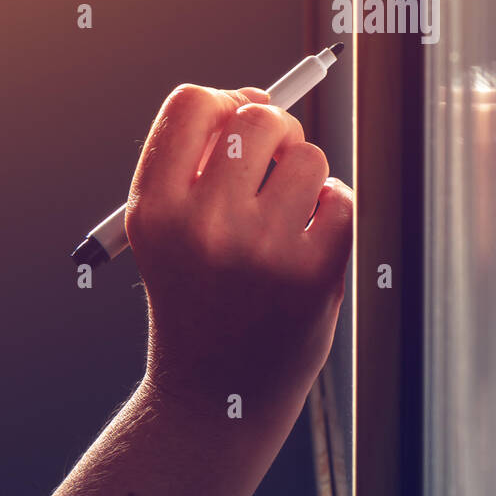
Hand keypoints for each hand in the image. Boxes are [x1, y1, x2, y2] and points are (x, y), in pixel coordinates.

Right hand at [125, 84, 352, 437]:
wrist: (214, 400)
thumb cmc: (198, 296)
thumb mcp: (169, 230)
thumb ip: (201, 160)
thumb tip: (259, 96)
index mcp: (154, 208)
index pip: (192, 103)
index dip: (223, 103)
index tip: (234, 129)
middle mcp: (201, 224)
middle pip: (259, 117)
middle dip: (275, 134)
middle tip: (269, 174)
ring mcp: (259, 250)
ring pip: (309, 156)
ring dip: (306, 178)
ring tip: (285, 222)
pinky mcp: (312, 275)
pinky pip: (341, 199)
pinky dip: (334, 213)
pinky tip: (309, 246)